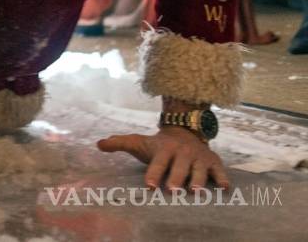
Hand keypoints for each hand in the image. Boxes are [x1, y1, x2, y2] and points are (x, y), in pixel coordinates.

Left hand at [97, 126, 229, 190]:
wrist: (184, 130)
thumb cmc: (157, 144)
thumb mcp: (139, 142)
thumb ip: (119, 143)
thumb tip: (98, 144)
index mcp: (164, 149)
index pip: (158, 163)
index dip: (154, 173)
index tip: (150, 185)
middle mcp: (182, 153)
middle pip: (179, 167)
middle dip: (176, 178)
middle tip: (173, 190)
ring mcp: (198, 157)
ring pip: (199, 170)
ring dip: (198, 180)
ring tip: (196, 191)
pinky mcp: (213, 161)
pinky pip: (219, 170)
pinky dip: (222, 178)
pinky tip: (224, 188)